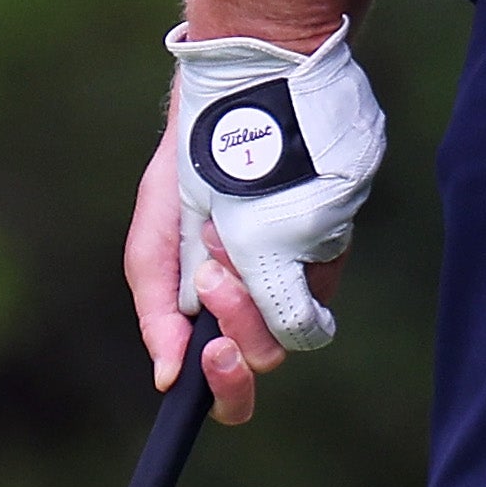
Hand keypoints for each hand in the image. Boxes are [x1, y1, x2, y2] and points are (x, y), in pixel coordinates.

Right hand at [143, 26, 385, 417]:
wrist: (243, 98)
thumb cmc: (192, 166)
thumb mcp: (156, 236)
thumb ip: (156, 308)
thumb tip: (167, 379)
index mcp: (214, 309)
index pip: (223, 380)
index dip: (220, 388)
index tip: (209, 357)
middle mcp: (260, 300)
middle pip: (260, 361)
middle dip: (235, 329)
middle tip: (213, 282)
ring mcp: (297, 277)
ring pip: (288, 330)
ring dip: (247, 291)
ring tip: (220, 236)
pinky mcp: (329, 251)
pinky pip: (315, 289)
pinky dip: (278, 267)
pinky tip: (246, 224)